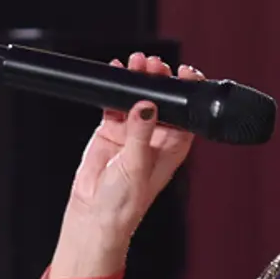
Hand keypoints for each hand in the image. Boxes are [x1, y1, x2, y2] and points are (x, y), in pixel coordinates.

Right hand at [59, 54, 198, 258]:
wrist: (93, 215)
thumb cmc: (124, 203)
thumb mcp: (136, 165)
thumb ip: (141, 133)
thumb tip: (148, 104)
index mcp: (173, 146)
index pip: (186, 112)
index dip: (186, 91)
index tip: (183, 73)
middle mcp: (155, 137)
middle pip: (162, 100)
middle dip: (159, 79)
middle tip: (152, 65)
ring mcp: (133, 132)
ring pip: (139, 97)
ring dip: (137, 80)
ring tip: (134, 63)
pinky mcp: (111, 131)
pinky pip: (116, 103)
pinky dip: (116, 88)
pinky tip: (116, 73)